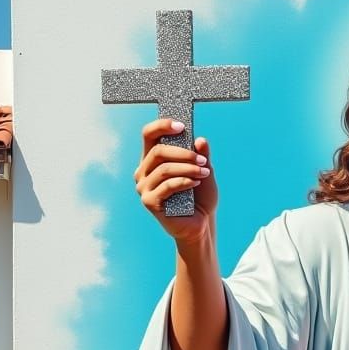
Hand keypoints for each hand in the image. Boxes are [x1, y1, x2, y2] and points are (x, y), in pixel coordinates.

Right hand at [134, 120, 217, 243]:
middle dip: (183, 153)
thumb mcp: (203, 170)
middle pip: (158, 152)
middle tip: (202, 160)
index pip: (149, 135)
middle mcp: (143, 172)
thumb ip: (201, 155)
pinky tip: (196, 182)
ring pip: (165, 169)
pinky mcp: (149, 202)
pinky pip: (167, 186)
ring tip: (205, 173)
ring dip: (188, 168)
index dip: (162, 126)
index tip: (181, 126)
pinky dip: (184, 182)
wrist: (202, 223)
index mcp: (152, 160)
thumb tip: (200, 140)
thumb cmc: (200, 196)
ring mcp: (144, 188)